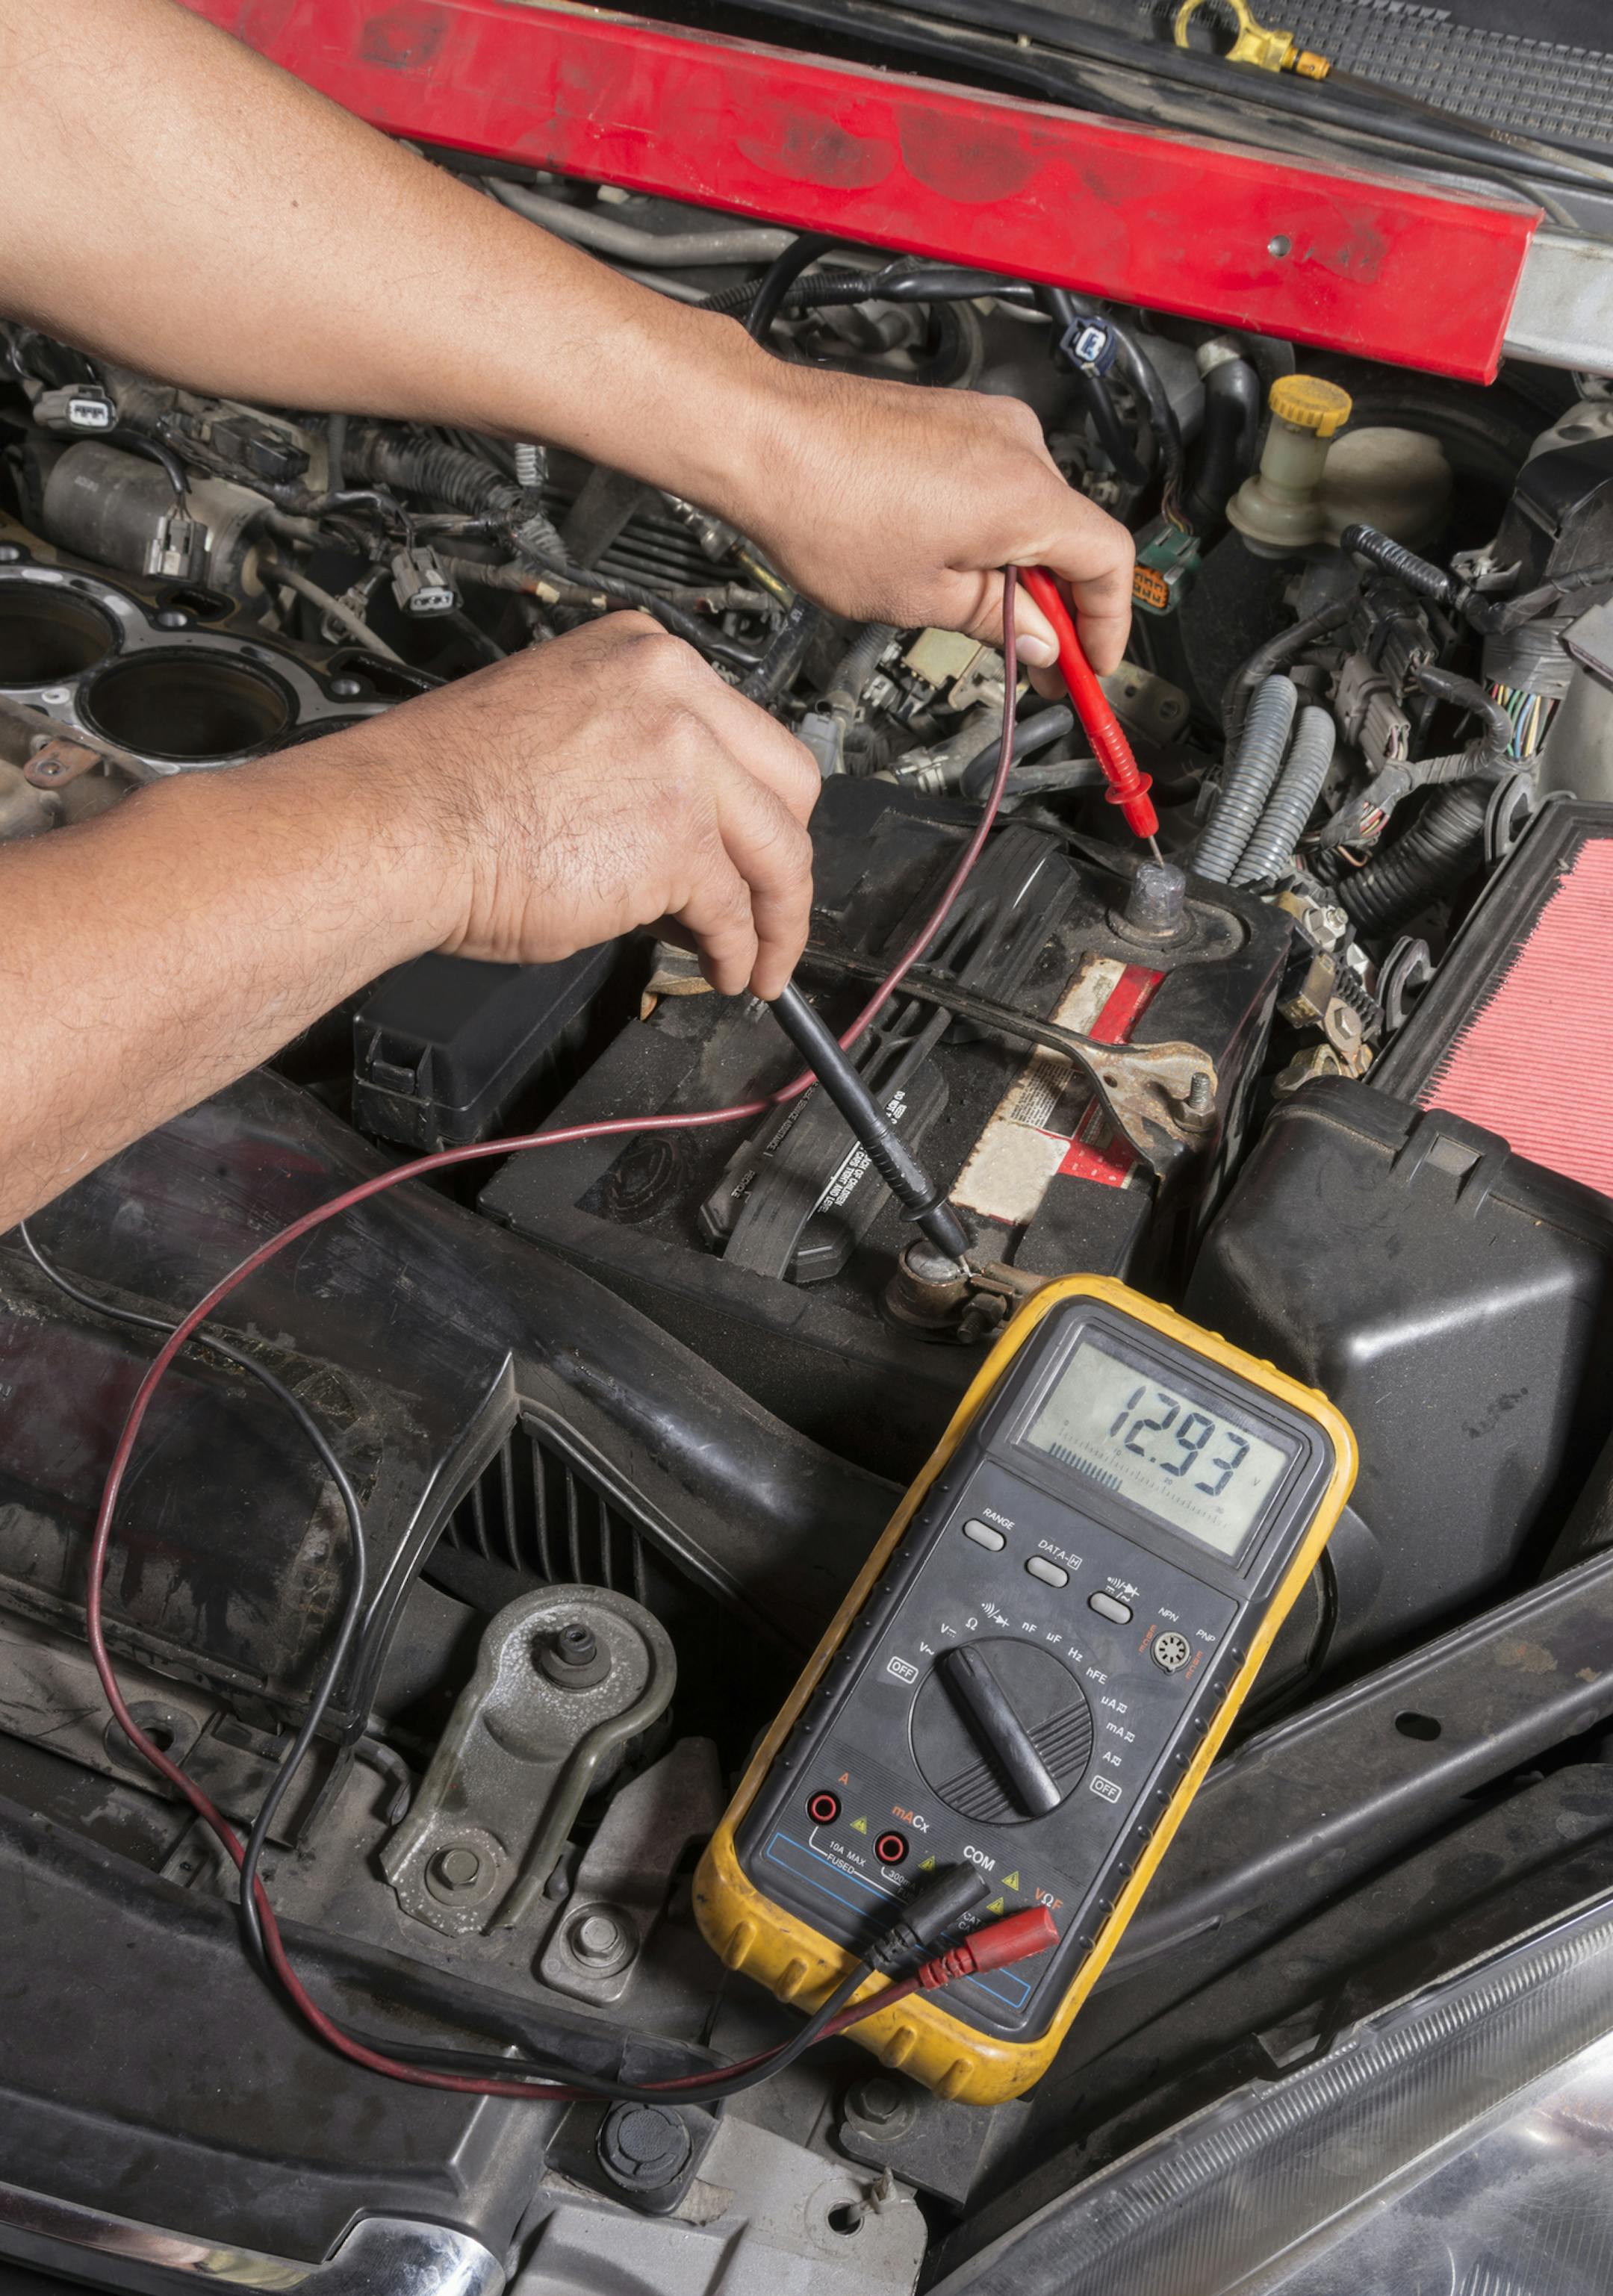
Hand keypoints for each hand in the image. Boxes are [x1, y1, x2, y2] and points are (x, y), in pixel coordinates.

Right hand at [355, 613, 819, 997]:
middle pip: (786, 784)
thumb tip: (678, 841)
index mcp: (642, 653)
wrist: (394, 826)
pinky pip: (733, 907)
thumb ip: (637, 767)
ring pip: (777, 851)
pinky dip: (735, 950)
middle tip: (773, 909)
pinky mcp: (678, 834)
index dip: (752, 806)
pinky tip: (720, 969)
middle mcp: (673, 691)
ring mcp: (683, 759)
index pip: (741, 733)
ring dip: (776, 920)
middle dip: (785, 860)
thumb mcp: (558, 737)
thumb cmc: (443, 792)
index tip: (751, 849)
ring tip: (758, 961)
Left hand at [730, 364, 1134, 674]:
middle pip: (1073, 537)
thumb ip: (996, 622)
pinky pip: (999, 483)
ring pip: (1034, 512)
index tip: (1092, 664)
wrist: (761, 437)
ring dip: (1020, 569)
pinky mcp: (956, 417)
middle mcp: (1019, 446)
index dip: (1108, 624)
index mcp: (1026, 495)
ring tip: (977, 613)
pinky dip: (993, 530)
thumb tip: (1038, 641)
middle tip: (1038, 662)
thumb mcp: (919, 597)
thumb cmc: (823, 505)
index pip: (1111, 562)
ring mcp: (987, 424)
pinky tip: (952, 563)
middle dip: (1059, 607)